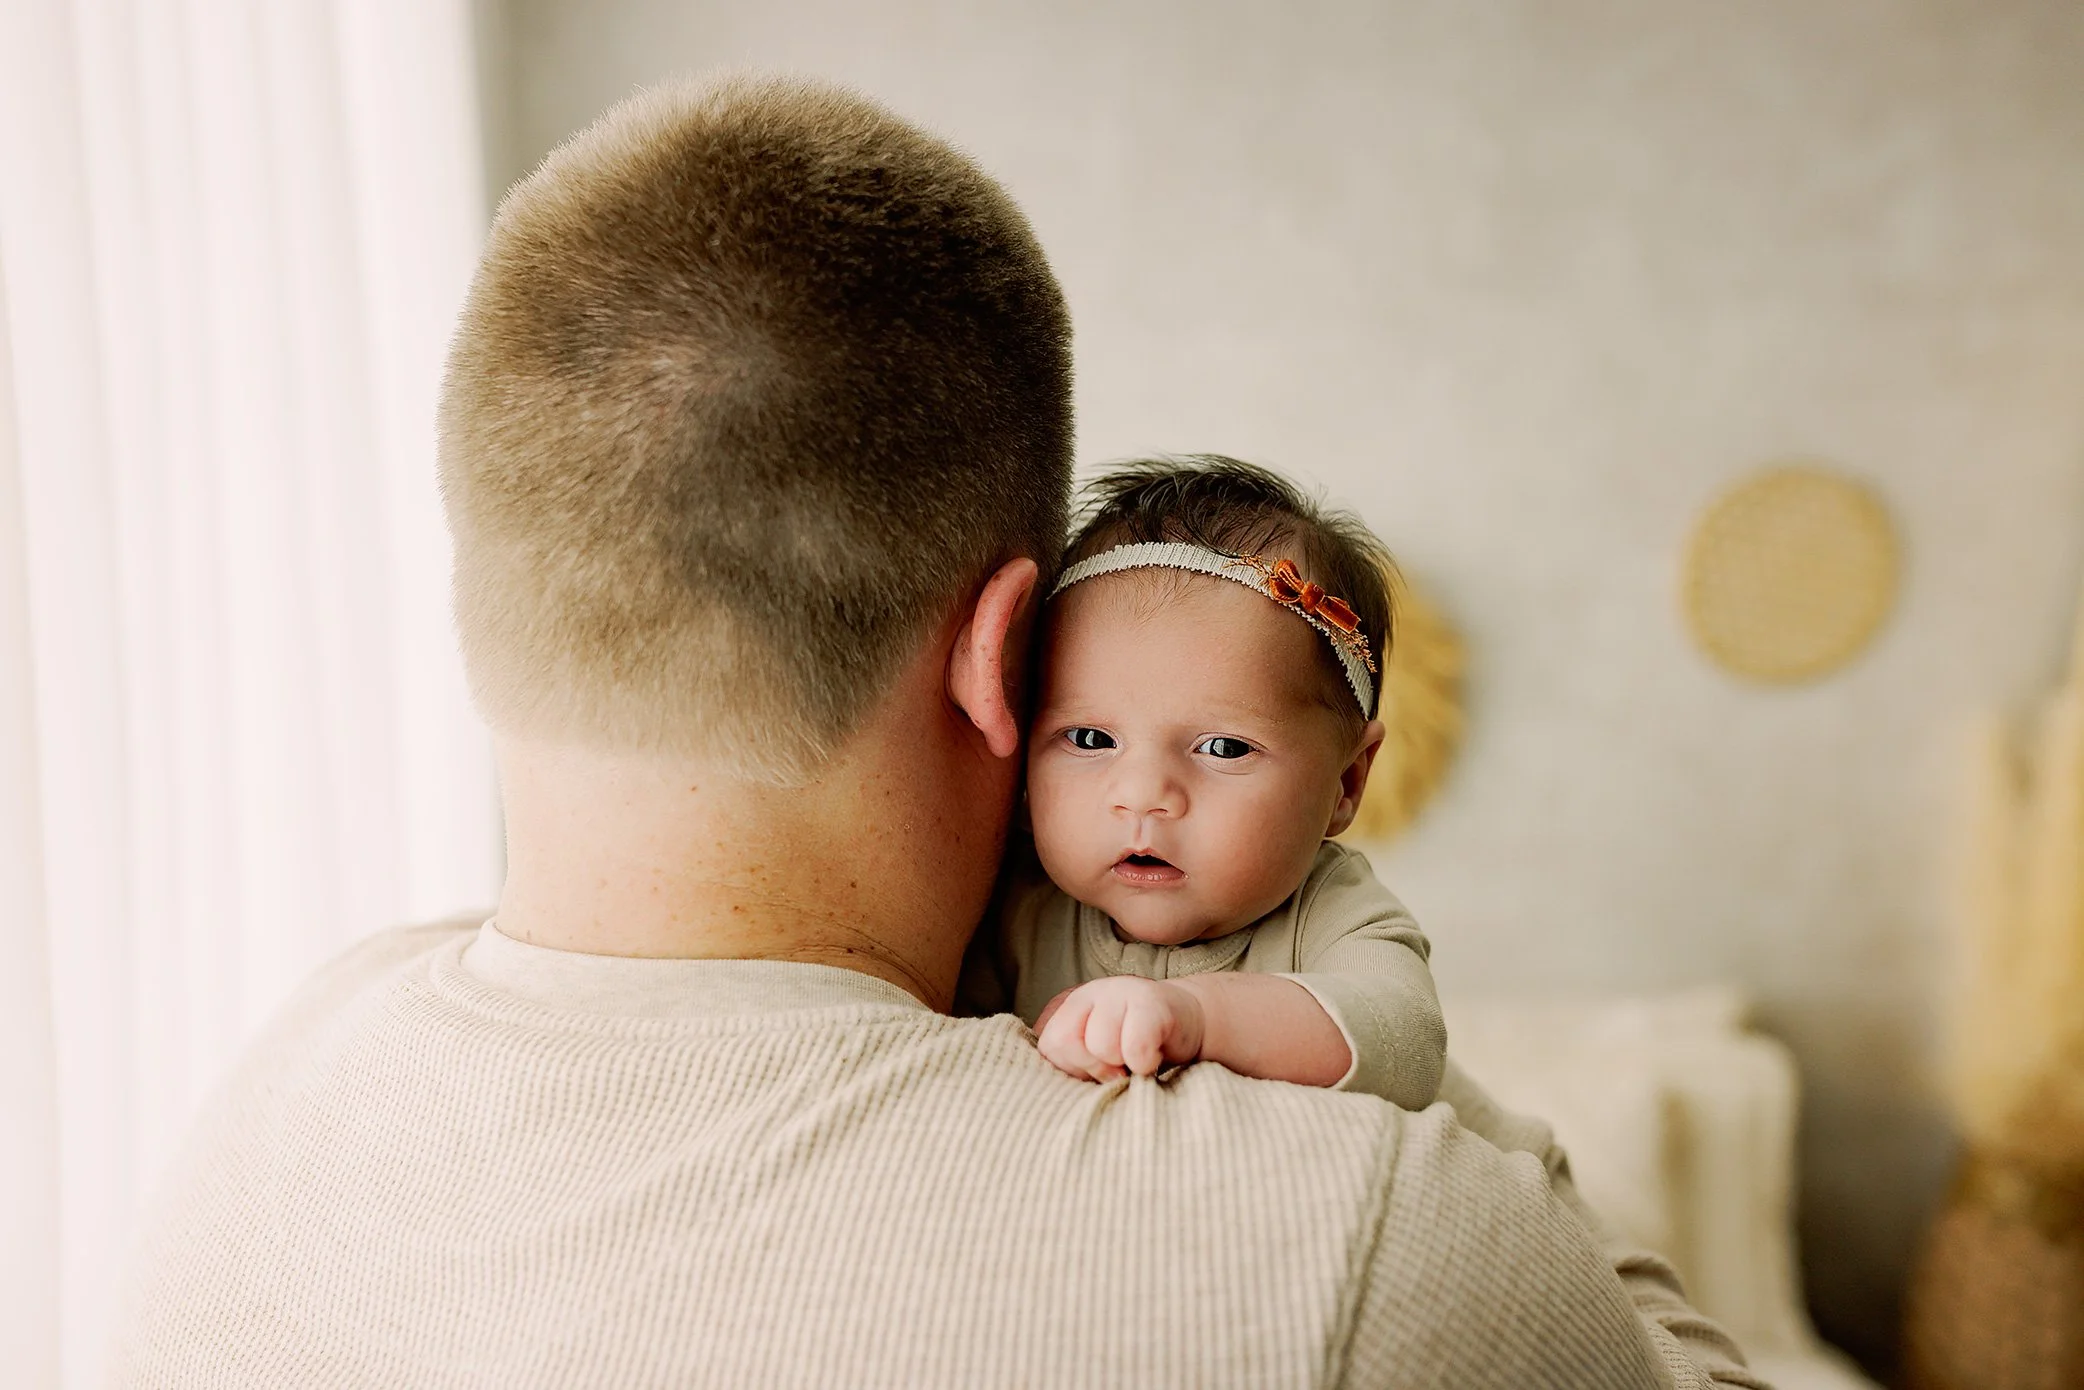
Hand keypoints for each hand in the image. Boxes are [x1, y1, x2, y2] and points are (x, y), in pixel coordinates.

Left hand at [1033, 976, 1204, 1081]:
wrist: (1190, 1022)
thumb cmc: (1135, 1048)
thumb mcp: (1094, 1056)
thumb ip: (1069, 1062)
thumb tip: (1051, 1088)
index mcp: (1068, 1006)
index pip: (1049, 1046)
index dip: (1074, 1069)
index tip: (1099, 1069)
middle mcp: (1089, 992)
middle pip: (1066, 1043)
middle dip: (1094, 1066)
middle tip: (1119, 1066)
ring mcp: (1120, 990)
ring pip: (1101, 1047)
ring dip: (1124, 1065)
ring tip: (1137, 1057)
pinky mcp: (1152, 1001)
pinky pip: (1136, 1050)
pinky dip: (1146, 1064)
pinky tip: (1155, 1054)